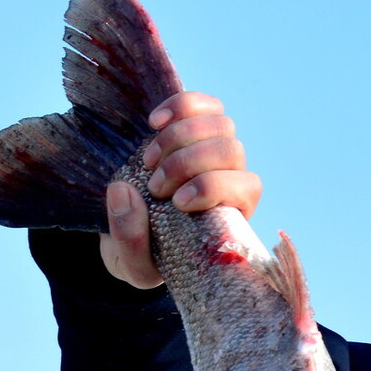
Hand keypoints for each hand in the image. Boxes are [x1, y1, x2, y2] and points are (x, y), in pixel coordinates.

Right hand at [101, 91, 261, 287]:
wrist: (132, 233)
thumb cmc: (143, 255)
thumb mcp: (133, 266)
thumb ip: (130, 241)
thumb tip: (123, 191)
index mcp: (232, 216)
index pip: (248, 186)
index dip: (212, 187)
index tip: (176, 203)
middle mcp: (231, 180)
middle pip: (232, 150)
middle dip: (188, 163)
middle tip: (155, 186)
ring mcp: (215, 153)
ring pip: (222, 124)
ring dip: (179, 137)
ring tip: (149, 161)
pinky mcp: (195, 131)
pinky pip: (203, 104)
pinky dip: (180, 106)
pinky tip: (154, 123)